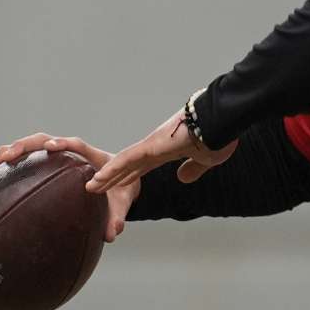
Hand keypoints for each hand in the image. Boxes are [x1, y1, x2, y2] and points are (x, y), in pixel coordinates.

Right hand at [0, 132, 138, 242]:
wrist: (120, 186)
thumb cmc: (120, 192)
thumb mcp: (122, 204)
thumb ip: (117, 217)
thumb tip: (111, 235)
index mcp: (92, 157)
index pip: (76, 145)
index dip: (64, 143)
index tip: (51, 147)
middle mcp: (72, 152)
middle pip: (46, 140)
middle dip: (26, 145)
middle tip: (7, 157)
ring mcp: (59, 156)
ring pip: (34, 146)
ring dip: (13, 150)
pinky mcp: (51, 163)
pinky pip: (30, 159)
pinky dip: (13, 162)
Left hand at [84, 106, 238, 193]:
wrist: (219, 122)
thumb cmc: (216, 136)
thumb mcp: (205, 160)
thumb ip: (193, 169)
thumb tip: (182, 179)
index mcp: (167, 151)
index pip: (142, 167)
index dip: (128, 176)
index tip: (117, 185)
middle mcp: (155, 147)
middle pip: (128, 166)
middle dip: (112, 178)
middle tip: (95, 187)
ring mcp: (152, 145)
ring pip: (123, 162)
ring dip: (107, 175)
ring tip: (91, 187)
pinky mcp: (152, 145)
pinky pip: (127, 159)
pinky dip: (113, 169)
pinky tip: (99, 178)